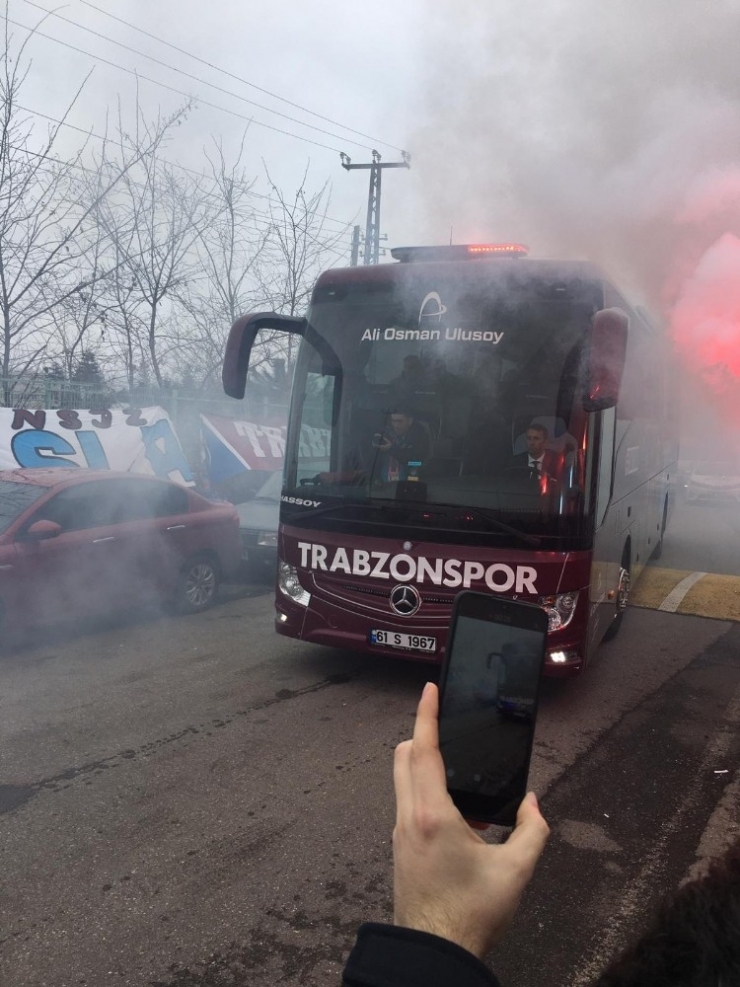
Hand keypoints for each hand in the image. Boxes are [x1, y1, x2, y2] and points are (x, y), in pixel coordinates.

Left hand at [392, 682, 548, 958]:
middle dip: (422, 735)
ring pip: (403, 780)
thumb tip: (532, 804)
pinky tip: (457, 814)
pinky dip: (425, 791)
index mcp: (432, 814)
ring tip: (460, 774)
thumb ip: (532, 831)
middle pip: (404, 757)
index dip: (426, 715)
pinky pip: (408, 803)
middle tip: (446, 727)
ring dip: (424, 765)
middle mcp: (408, 816)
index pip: (424, 749)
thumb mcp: (515, 871)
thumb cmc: (472, 913)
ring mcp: (400, 833)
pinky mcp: (400, 848)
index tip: (429, 690)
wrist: (435, 953)